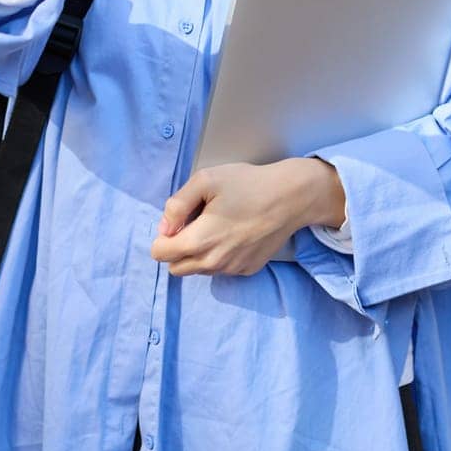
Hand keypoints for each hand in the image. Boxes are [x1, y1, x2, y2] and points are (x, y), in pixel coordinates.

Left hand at [149, 158, 345, 276]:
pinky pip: (221, 269)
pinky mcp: (247, 270)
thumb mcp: (205, 180)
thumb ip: (176, 205)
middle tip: (194, 223)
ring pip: (198, 269)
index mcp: (199, 241)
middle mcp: (214, 263)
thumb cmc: (248, 185)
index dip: (163, 235)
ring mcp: (232, 269)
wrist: (290, 197)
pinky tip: (233, 233)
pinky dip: (219, 256)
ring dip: (198, 253)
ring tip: (217, 225)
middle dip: (177, 248)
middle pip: (176, 268)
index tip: (179, 220)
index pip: (159, 254)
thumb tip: (164, 228)